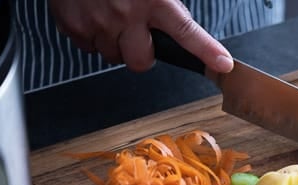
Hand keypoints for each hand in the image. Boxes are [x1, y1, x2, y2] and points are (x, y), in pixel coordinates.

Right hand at [48, 0, 232, 73]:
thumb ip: (166, 2)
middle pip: (142, 62)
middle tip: (136, 34)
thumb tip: (179, 17)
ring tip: (109, 14)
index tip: (223, 65)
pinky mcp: (75, 26)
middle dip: (140, 53)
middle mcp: (128, 13)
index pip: (187, 32)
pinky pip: (88, 46)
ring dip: (114, 41)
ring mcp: (99, 22)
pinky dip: (91, 34)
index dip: (207, 51)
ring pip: (113, 55)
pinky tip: (92, 12)